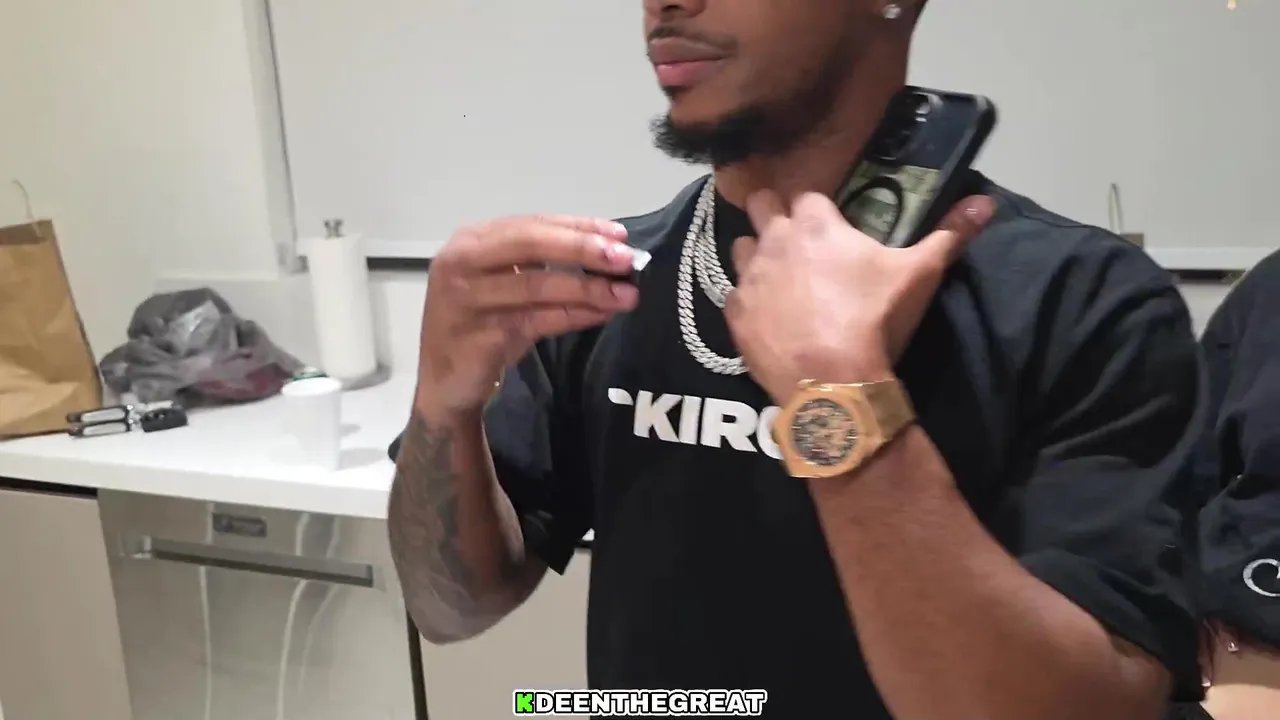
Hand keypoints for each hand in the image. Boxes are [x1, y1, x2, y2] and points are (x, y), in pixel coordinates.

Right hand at [416, 215, 639, 417]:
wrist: (445, 384)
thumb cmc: (481, 328)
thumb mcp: (507, 288)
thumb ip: (543, 267)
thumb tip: (608, 257)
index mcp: (470, 241)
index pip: (531, 224)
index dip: (577, 227)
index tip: (619, 234)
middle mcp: (461, 262)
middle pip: (530, 244)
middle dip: (583, 249)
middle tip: (626, 259)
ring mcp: (466, 299)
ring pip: (537, 285)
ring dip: (587, 288)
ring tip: (627, 294)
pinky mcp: (480, 336)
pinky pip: (538, 320)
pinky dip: (574, 316)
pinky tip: (602, 314)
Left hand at [724, 191, 994, 403]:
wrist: (832, 381)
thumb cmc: (876, 320)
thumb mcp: (920, 275)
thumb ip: (950, 234)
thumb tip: (987, 202)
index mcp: (816, 223)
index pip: (808, 194)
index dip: (818, 207)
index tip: (829, 223)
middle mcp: (775, 240)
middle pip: (762, 205)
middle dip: (775, 214)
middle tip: (796, 239)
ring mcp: (749, 277)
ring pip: (741, 246)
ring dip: (756, 253)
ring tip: (779, 275)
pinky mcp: (735, 314)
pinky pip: (733, 294)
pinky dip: (748, 300)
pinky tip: (767, 315)